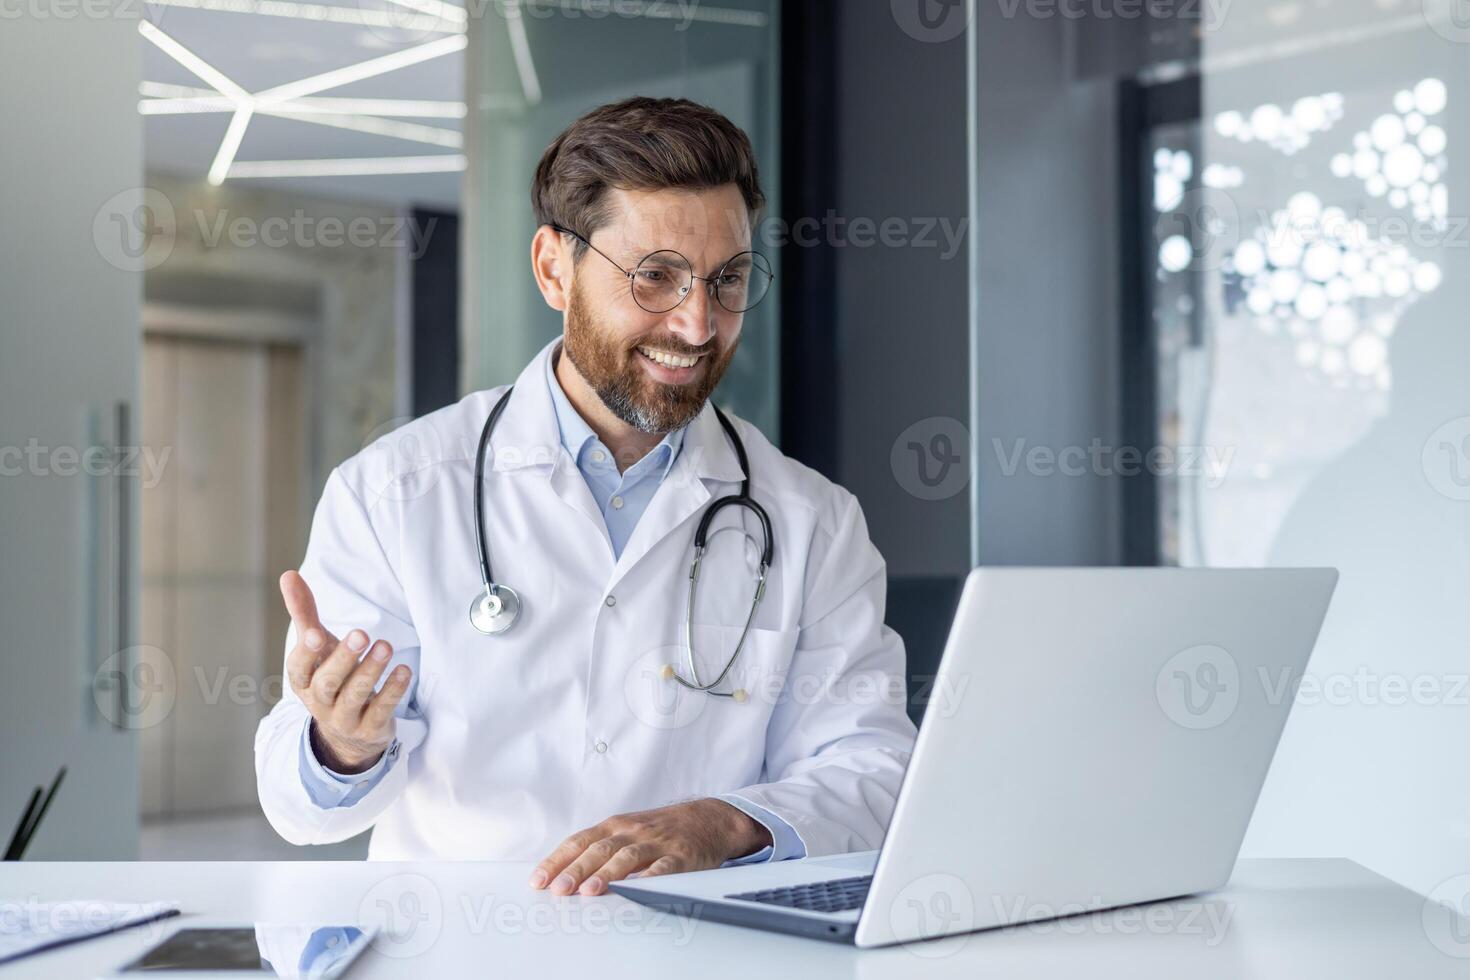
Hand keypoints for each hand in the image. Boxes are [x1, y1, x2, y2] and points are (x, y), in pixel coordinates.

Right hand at [280, 570, 411, 773]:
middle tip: (362, 634)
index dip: (307, 653)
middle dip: (344, 658)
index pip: (299, 668)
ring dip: (371, 671)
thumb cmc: (331, 675)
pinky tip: (404, 670)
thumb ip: (305, 612)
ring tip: (385, 646)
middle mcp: (319, 702)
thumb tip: (288, 574)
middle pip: (327, 682)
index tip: (317, 634)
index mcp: (303, 680)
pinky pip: (380, 711)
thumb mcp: (318, 647)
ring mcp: (344, 719)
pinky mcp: (369, 729)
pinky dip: (392, 691)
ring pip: (354, 696)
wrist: (348, 730)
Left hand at [529, 799, 772, 896]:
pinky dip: (650, 878)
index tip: (538, 881)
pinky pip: (664, 868)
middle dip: (577, 870)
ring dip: (607, 874)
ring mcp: (657, 843)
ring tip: (590, 891)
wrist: (708, 818)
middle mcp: (633, 832)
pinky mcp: (681, 857)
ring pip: (628, 857)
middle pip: (600, 849)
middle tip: (559, 889)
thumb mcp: (627, 829)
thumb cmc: (660, 829)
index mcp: (615, 826)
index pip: (579, 842)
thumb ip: (599, 847)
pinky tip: (637, 890)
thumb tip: (561, 873)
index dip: (558, 861)